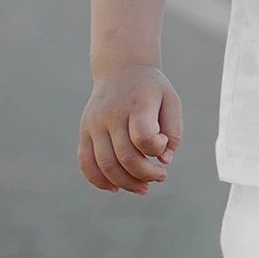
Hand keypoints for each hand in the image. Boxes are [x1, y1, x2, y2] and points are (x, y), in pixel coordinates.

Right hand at [77, 65, 182, 194]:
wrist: (121, 69)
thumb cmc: (151, 90)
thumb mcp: (171, 101)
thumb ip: (174, 131)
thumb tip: (164, 161)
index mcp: (137, 103)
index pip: (143, 137)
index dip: (156, 149)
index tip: (164, 145)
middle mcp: (112, 114)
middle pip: (125, 156)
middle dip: (145, 174)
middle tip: (160, 177)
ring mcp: (94, 123)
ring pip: (105, 164)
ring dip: (126, 183)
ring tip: (143, 188)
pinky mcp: (84, 131)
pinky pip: (86, 162)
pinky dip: (99, 180)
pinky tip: (116, 188)